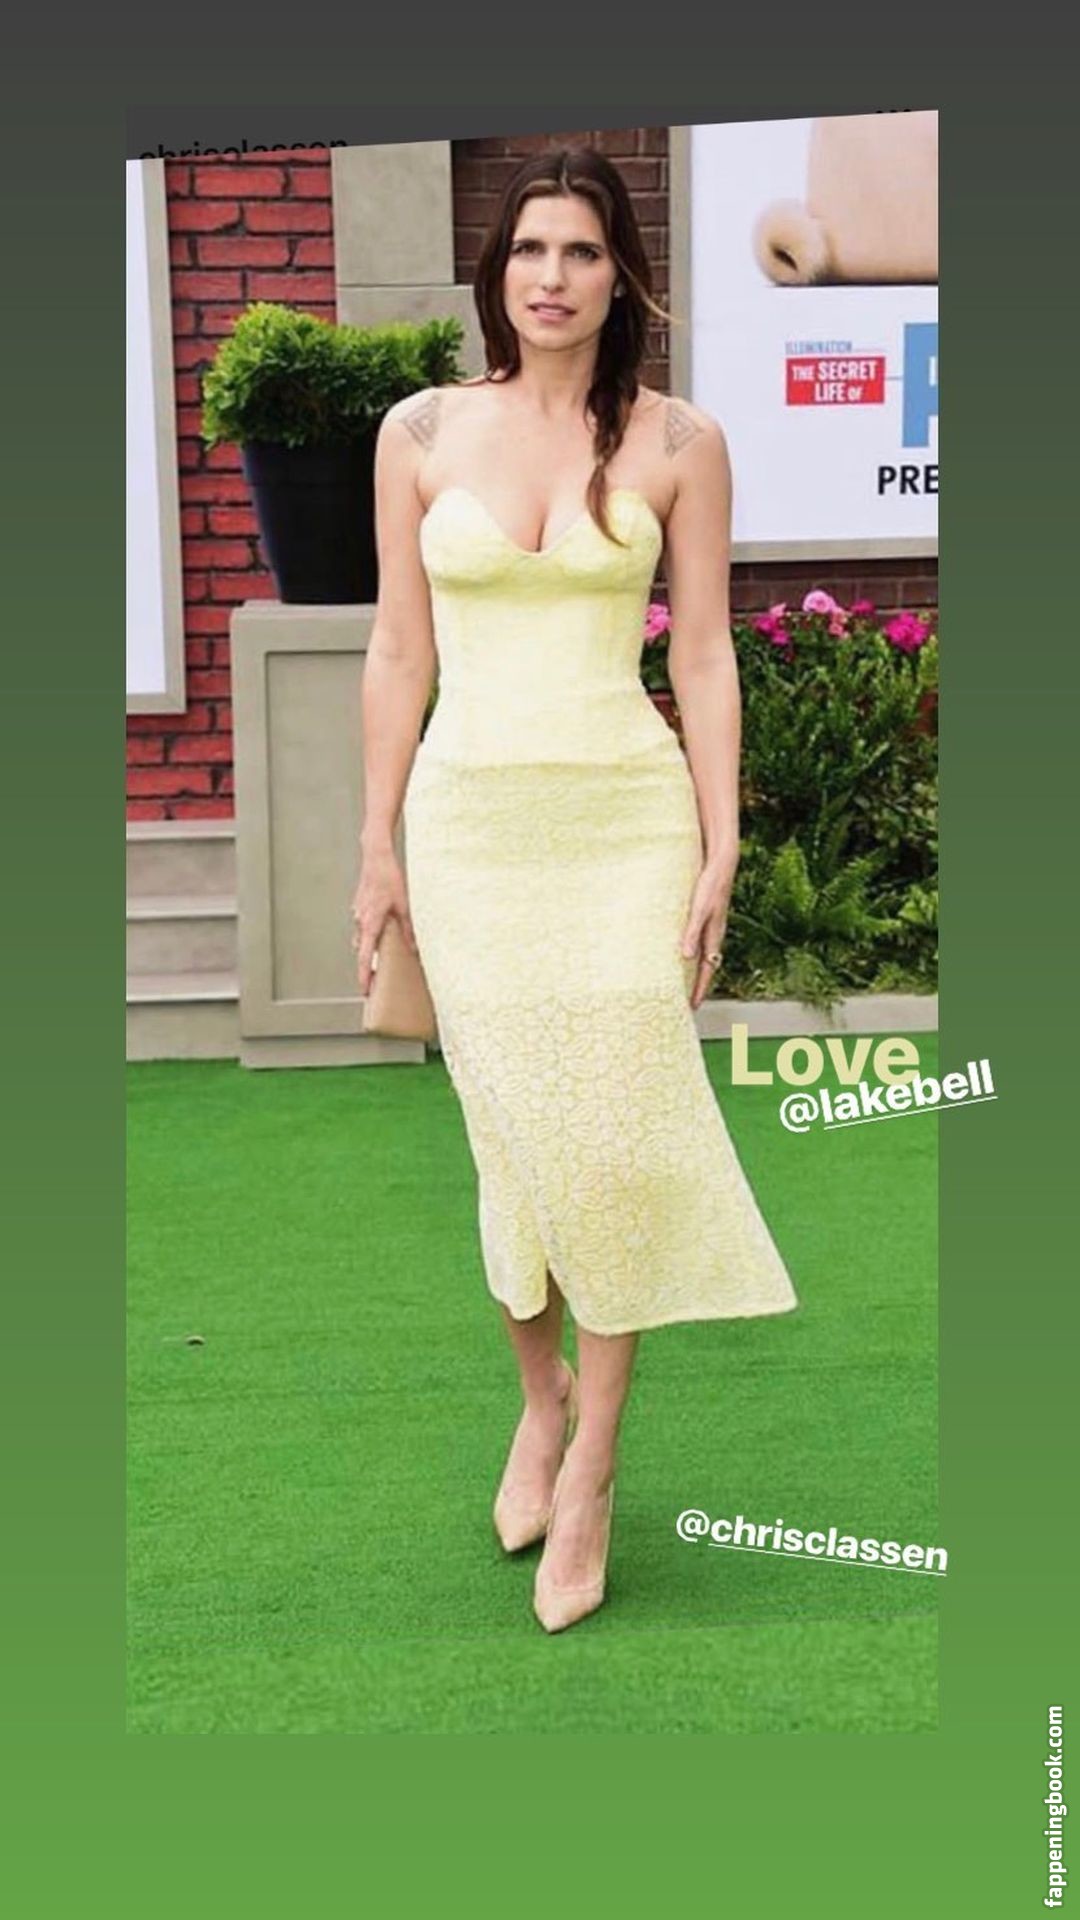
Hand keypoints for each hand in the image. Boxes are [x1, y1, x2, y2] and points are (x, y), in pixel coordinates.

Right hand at [350, 845, 417, 994]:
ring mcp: (358, 913)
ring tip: (381, 957)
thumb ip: (409, 929)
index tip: (365, 990)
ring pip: (363, 937)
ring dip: (370, 948)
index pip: (365, 956)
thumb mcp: (405, 905)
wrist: (376, 856)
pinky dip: (371, 932)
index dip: (365, 975)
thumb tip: (414, 948)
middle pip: (362, 950)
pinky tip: (382, 930)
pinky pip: (364, 925)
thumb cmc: (389, 878)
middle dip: (368, 965)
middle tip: (375, 980)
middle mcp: (360, 921)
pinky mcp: (360, 906)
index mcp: (370, 923)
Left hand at [680, 856, 736, 1010]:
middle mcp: (714, 934)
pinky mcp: (707, 917)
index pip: (707, 970)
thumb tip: (685, 957)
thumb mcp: (698, 910)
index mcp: (713, 936)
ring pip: (705, 956)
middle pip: (707, 967)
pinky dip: (694, 954)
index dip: (700, 989)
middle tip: (689, 1002)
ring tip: (685, 983)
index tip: (693, 1006)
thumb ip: (691, 933)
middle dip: (699, 985)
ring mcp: (711, 926)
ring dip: (696, 971)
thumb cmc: (710, 886)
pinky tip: (684, 952)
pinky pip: (701, 943)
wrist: (721, 865)